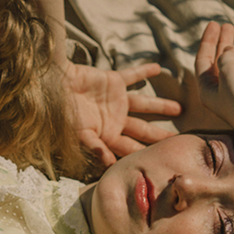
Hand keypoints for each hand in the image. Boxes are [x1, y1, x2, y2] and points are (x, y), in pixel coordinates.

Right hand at [63, 62, 181, 165]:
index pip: (128, 147)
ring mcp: (115, 101)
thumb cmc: (63, 113)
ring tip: (179, 108)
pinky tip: (158, 68)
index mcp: (106, 135)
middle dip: (157, 134)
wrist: (54, 87)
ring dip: (160, 105)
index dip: (143, 152)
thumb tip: (108, 165)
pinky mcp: (113, 81)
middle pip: (141, 129)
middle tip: (177, 139)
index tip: (160, 158)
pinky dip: (144, 71)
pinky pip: (132, 75)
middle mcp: (113, 120)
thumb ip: (94, 147)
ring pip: (143, 104)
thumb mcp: (79, 133)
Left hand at [195, 21, 233, 124]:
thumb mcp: (229, 74)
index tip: (215, 23)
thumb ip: (225, 59)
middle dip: (222, 45)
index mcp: (206, 90)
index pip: (203, 61)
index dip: (208, 41)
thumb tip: (227, 51)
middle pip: (217, 66)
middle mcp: (219, 96)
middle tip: (228, 26)